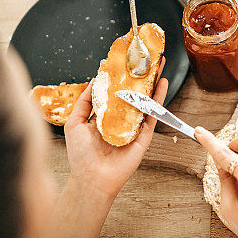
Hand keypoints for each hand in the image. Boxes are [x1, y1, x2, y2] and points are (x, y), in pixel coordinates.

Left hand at [64, 60, 167, 200]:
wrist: (92, 179)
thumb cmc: (81, 155)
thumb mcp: (74, 123)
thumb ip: (84, 102)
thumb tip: (93, 81)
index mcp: (104, 115)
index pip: (114, 91)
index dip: (120, 76)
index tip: (125, 60)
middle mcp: (120, 119)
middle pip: (133, 92)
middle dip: (140, 75)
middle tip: (146, 57)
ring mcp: (134, 126)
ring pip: (146, 99)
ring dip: (153, 81)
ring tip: (158, 64)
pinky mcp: (144, 135)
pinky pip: (153, 114)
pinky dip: (158, 99)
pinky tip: (162, 84)